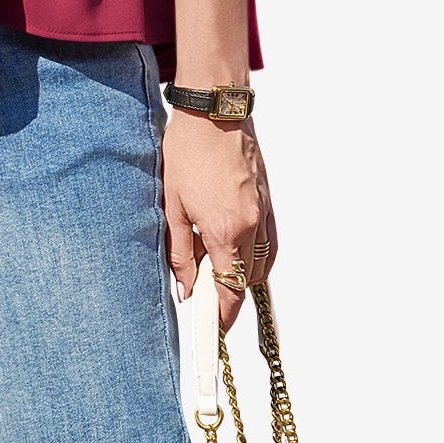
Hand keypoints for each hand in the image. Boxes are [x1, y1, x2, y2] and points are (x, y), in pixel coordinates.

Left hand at [162, 112, 276, 331]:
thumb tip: (187, 289)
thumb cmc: (187, 151)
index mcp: (224, 231)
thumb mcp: (173, 204)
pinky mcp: (268, 200)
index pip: (230, 291)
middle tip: (206, 295)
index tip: (214, 331)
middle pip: (247, 281)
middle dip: (229, 295)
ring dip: (244, 275)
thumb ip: (179, 252)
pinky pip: (270, 243)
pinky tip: (237, 249)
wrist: (214, 111)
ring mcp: (264, 213)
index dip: (222, 317)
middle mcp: (251, 226)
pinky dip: (258, 255)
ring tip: (217, 269)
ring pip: (262, 264)